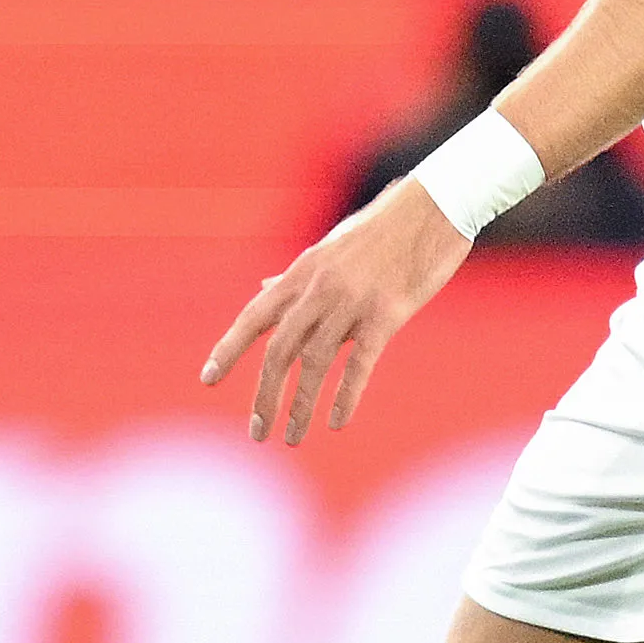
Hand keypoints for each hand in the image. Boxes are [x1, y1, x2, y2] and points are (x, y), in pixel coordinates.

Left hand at [203, 176, 474, 445]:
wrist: (436, 206)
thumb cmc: (384, 227)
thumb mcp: (331, 246)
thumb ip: (296, 277)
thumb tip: (262, 289)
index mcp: (303, 271)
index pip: (253, 316)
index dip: (228, 349)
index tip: (207, 379)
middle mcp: (319, 289)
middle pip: (279, 351)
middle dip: (264, 395)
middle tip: (256, 432)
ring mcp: (352, 302)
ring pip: (314, 364)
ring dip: (300, 407)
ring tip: (292, 437)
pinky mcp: (387, 314)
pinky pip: (359, 364)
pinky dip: (345, 397)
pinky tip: (335, 422)